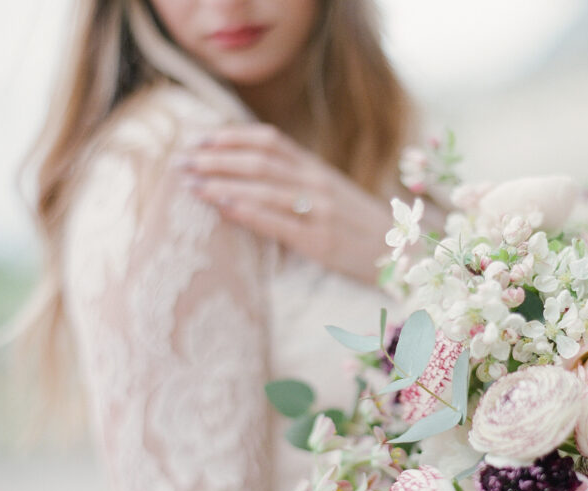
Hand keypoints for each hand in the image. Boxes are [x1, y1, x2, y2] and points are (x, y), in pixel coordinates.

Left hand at [178, 124, 391, 283]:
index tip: (198, 140)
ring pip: (263, 186)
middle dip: (214, 158)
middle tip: (180, 161)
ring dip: (220, 182)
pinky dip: (246, 210)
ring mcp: (320, 211)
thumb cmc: (365, 231)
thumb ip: (302, 186)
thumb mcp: (336, 198)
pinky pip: (277, 221)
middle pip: (258, 160)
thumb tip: (258, 181)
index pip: (270, 141)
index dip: (230, 136)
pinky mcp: (320, 241)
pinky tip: (221, 206)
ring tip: (189, 183)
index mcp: (319, 170)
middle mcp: (318, 184)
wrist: (407, 256)